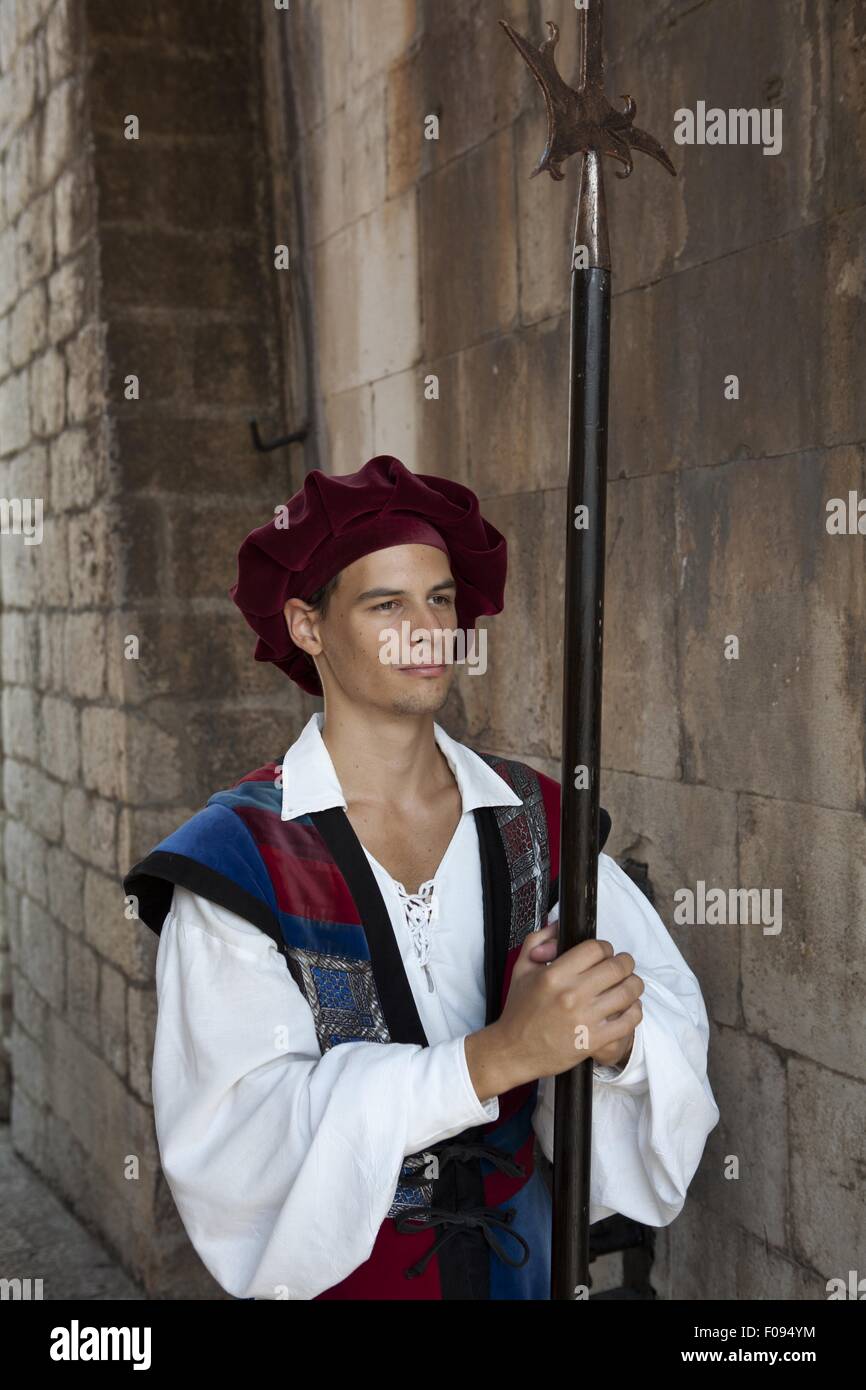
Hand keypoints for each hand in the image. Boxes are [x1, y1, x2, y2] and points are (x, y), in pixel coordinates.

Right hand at [497, 920, 643, 1083]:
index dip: (604, 948)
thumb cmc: (519, 1010)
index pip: (596, 949)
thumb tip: (559, 923)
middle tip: (622, 966)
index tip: (604, 954)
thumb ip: (539, 940)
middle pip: (617, 967)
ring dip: (633, 984)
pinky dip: (635, 1011)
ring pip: (628, 991)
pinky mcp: (594, 1041)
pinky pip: (629, 1021)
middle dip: (625, 963)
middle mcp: (571, 995)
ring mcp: (585, 1019)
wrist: (513, 1050)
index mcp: (554, 975)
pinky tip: (629, 1007)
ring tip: (629, 984)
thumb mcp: (521, 968)